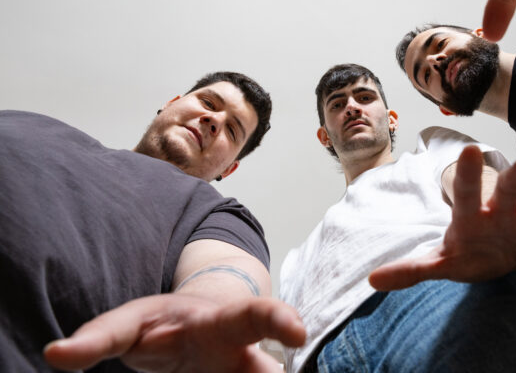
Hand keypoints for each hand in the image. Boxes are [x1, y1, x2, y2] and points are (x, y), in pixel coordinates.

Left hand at [44, 294, 305, 371]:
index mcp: (222, 324)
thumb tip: (56, 354)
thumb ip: (98, 337)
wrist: (191, 333)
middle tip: (295, 347)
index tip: (297, 333)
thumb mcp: (129, 322)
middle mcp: (245, 354)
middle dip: (281, 363)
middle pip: (273, 363)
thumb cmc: (163, 322)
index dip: (278, 321)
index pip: (255, 315)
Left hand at [369, 145, 515, 290]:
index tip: (465, 152)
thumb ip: (412, 269)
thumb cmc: (466, 250)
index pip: (465, 192)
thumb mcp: (439, 262)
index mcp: (471, 214)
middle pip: (510, 191)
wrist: (496, 251)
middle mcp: (503, 210)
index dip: (465, 175)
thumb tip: (373, 281)